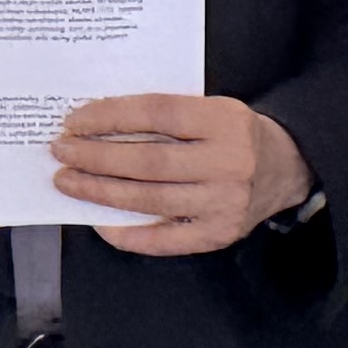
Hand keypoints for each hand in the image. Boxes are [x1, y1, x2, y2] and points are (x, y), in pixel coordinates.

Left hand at [49, 94, 312, 256]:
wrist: (286, 167)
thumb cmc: (234, 134)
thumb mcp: (211, 108)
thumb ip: (164, 115)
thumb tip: (96, 126)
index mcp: (225, 120)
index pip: (157, 113)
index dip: (110, 117)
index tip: (75, 121)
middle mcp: (228, 162)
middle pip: (148, 161)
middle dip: (96, 157)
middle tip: (61, 152)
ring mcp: (225, 203)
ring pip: (149, 200)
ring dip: (100, 192)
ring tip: (68, 182)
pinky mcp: (220, 235)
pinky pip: (163, 239)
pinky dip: (126, 233)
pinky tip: (98, 220)